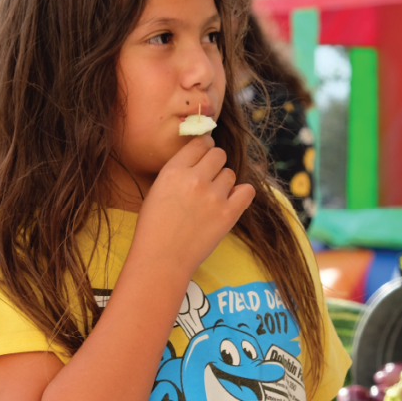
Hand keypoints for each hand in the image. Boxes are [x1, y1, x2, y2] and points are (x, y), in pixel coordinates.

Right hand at [134, 135, 255, 274]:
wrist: (162, 260)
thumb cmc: (154, 228)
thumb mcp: (157, 189)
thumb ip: (178, 171)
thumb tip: (199, 159)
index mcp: (173, 170)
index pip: (200, 143)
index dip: (204, 149)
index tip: (204, 157)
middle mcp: (195, 178)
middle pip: (219, 154)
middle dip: (215, 164)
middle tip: (209, 178)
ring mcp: (214, 196)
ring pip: (230, 173)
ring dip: (224, 183)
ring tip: (212, 199)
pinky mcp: (228, 214)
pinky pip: (247, 191)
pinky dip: (241, 194)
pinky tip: (231, 202)